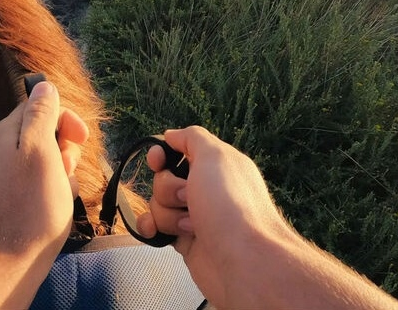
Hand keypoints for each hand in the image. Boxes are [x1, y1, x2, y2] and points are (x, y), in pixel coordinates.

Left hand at [0, 82, 89, 309]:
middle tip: (66, 171)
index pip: (41, 106)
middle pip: (44, 133)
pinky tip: (56, 206)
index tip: (82, 138)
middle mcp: (0, 149)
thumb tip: (43, 85)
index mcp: (5, 133)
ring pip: (46, 160)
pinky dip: (54, 190)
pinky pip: (39, 182)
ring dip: (62, 172)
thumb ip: (40, 115)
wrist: (10, 262)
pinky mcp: (11, 198)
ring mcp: (4, 175)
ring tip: (61, 193)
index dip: (66, 120)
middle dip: (64, 149)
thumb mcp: (39, 151)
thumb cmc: (31, 207)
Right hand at [136, 126, 291, 305]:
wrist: (244, 263)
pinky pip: (157, 228)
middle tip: (189, 199)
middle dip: (168, 189)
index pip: (179, 151)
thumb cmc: (231, 206)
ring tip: (191, 226)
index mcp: (217, 166)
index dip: (162, 154)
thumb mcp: (215, 156)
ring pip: (158, 205)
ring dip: (167, 213)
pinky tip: (155, 233)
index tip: (158, 161)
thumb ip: (192, 138)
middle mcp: (206, 189)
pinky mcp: (186, 242)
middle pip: (163, 179)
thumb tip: (171, 135)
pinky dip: (152, 229)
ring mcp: (195, 216)